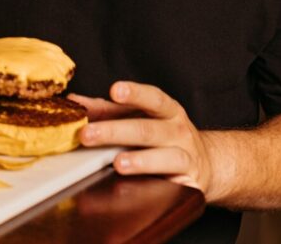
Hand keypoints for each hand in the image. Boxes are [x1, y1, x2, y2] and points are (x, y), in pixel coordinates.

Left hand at [70, 81, 210, 192]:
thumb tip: (74, 103)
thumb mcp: (142, 117)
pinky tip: (140, 189)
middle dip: (116, 131)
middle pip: (147, 130)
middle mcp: (178, 131)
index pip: (152, 98)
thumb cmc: (164, 136)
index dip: (134, 93)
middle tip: (88, 134)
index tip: (114, 90)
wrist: (205, 163)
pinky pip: (174, 186)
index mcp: (167, 111)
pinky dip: (158, 188)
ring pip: (166, 157)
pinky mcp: (190, 183)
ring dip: (141, 161)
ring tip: (118, 163)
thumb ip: (108, 111)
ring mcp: (186, 157)